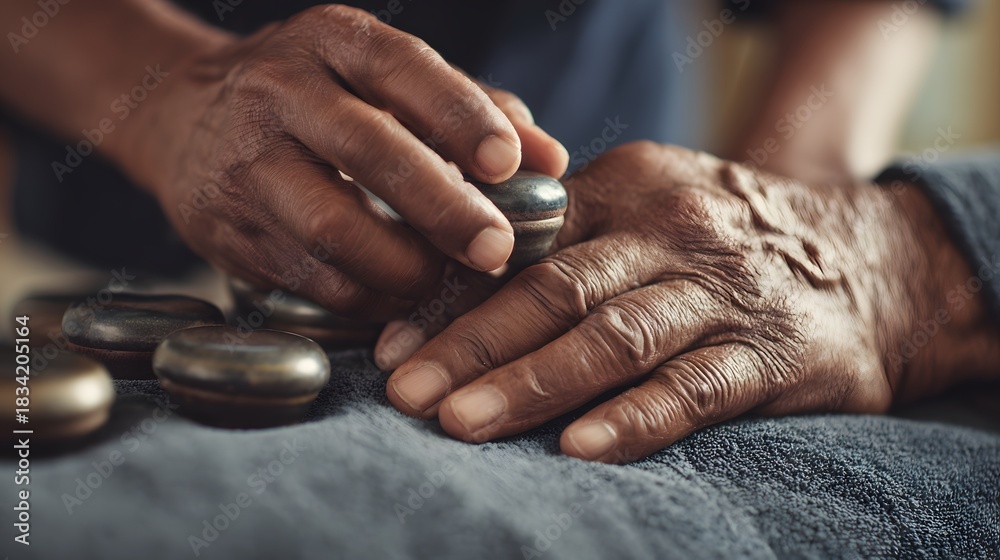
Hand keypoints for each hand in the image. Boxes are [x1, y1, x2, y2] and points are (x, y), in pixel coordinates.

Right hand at [118, 5, 567, 317]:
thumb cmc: (315, 96)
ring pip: (334, 228)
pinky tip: (400, 296)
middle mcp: (279, 92)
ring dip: (406, 266)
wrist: (179, 113)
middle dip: (442, 208)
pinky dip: (365, 295)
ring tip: (449, 279)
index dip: (462, 117)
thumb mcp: (381, 79)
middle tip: (496, 249)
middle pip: (369, 152)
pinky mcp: (222, 229)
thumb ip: (470, 111)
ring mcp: (243, 163)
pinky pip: (308, 277)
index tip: (512, 165)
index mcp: (329, 41)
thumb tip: (552, 161)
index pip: (403, 69)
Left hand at [384, 142, 999, 462]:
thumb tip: (445, 304)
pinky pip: (696, 388)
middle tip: (407, 392)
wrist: (871, 260)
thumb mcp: (645, 213)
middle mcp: (671, 230)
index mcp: (625, 188)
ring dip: (534, 382)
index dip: (451, 296)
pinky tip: (581, 448)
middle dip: (473, 343)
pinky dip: (635, 418)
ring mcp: (723, 292)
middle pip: (558, 288)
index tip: (391, 347)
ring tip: (464, 422)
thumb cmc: (721, 244)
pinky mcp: (775, 353)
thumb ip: (562, 245)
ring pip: (616, 337)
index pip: (522, 243)